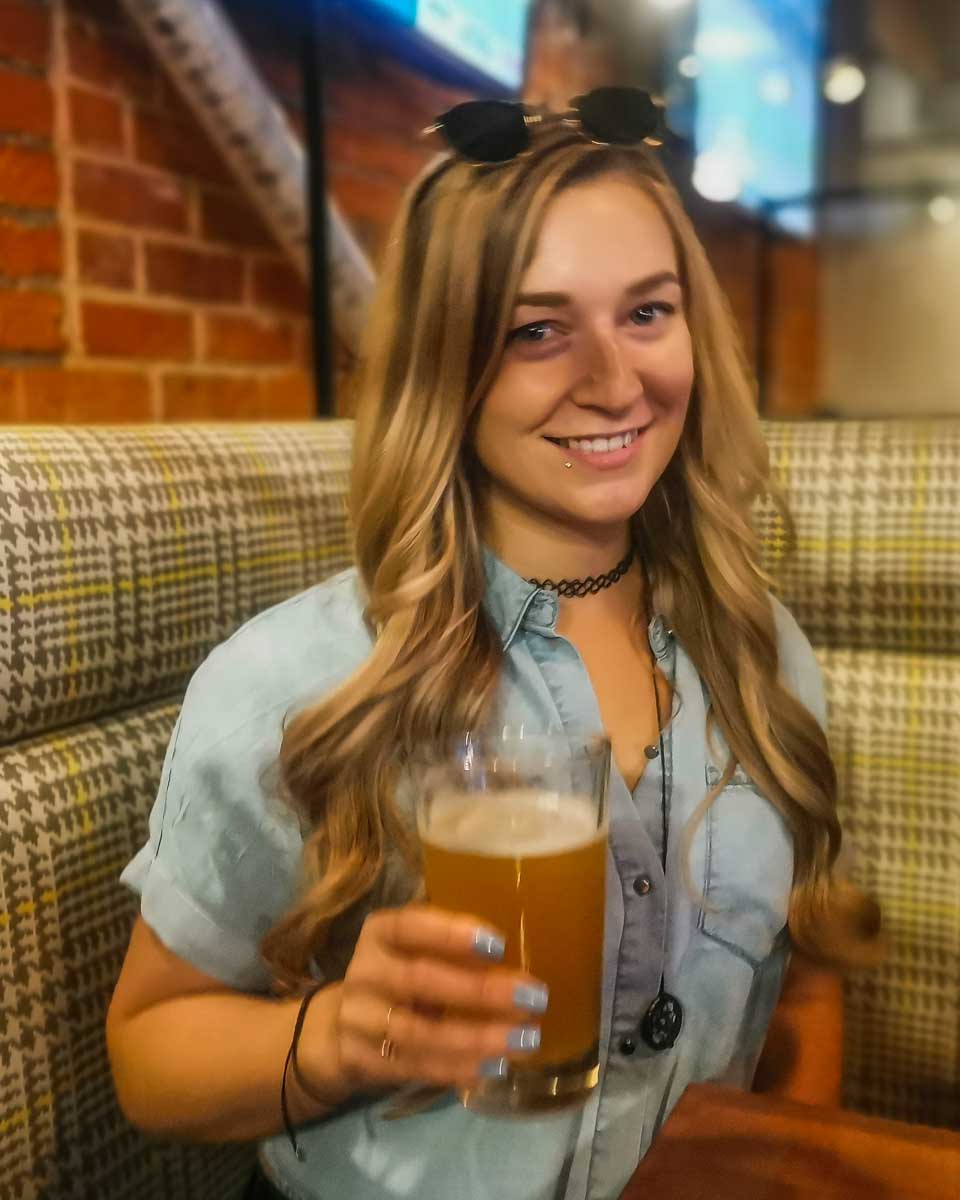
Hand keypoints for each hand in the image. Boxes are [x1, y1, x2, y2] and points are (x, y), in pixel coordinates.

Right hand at [300, 905, 548, 1095]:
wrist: (341, 1027)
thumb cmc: (398, 974)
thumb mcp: (413, 951)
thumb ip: (453, 951)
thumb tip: (524, 957)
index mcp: (380, 933)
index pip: (410, 925)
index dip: (451, 933)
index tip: (499, 945)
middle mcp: (365, 972)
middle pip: (419, 980)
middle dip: (480, 990)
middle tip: (533, 997)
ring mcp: (359, 1020)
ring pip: (418, 1032)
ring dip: (475, 1038)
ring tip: (523, 1040)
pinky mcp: (363, 1060)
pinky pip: (414, 1067)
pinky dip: (456, 1069)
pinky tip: (493, 1067)